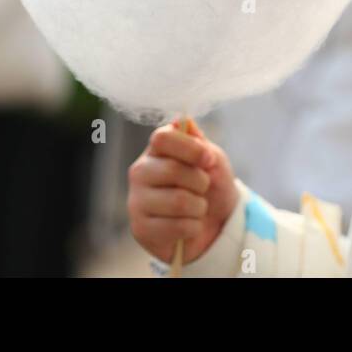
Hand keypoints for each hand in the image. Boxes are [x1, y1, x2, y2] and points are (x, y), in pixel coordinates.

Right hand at [128, 117, 239, 265]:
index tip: (209, 159)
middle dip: (200, 182)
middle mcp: (140, 172)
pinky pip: (177, 227)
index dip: (190, 148)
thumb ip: (198, 141)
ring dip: (199, 207)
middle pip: (172, 170)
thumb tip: (182, 121)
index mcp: (156, 150)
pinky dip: (194, 227)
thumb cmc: (211, 185)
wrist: (215, 223)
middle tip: (203, 188)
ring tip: (197, 208)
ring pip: (178, 202)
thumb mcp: (212, 160)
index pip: (163, 137)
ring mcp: (136, 201)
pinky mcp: (140, 229)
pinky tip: (189, 226)